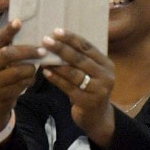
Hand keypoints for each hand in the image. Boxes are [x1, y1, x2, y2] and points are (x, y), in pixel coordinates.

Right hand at [0, 19, 43, 134]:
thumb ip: (7, 48)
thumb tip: (26, 28)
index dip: (8, 31)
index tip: (19, 22)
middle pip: (8, 54)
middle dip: (27, 51)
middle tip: (42, 50)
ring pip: (18, 71)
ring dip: (30, 69)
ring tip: (34, 68)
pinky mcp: (2, 94)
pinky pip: (22, 84)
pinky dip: (29, 81)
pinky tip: (30, 80)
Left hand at [40, 29, 116, 147]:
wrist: (97, 117)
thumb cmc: (89, 89)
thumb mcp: (91, 73)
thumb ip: (81, 59)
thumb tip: (58, 41)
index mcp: (106, 64)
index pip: (88, 47)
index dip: (72, 38)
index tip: (56, 31)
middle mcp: (106, 76)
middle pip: (80, 59)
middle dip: (62, 48)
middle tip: (46, 40)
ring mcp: (98, 90)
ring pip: (74, 73)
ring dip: (56, 64)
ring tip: (43, 56)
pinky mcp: (88, 101)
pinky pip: (68, 87)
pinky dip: (56, 79)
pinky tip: (45, 72)